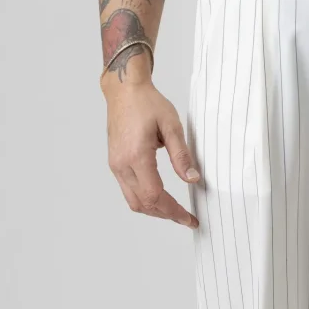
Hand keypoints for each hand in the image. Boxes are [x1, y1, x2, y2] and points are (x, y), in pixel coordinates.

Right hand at [104, 71, 199, 227]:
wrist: (124, 90)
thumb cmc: (147, 103)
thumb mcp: (172, 126)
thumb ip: (182, 156)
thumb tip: (193, 180)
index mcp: (136, 156)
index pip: (155, 196)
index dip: (173, 211)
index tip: (189, 219)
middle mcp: (122, 164)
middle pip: (143, 204)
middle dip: (166, 215)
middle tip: (186, 218)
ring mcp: (116, 165)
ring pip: (133, 201)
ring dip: (154, 210)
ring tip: (174, 211)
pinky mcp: (115, 163)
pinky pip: (128, 190)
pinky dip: (144, 200)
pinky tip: (159, 197)